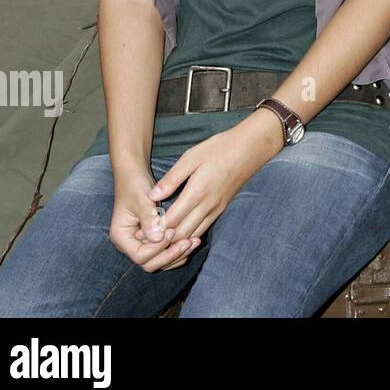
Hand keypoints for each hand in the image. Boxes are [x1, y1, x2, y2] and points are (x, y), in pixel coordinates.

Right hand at [110, 165, 201, 272]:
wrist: (134, 176)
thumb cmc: (136, 185)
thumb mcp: (142, 200)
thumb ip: (149, 219)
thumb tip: (158, 239)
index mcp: (122, 237)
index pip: (140, 255)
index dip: (157, 248)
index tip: (172, 231)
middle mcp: (130, 245)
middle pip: (149, 264)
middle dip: (170, 255)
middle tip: (188, 242)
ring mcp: (141, 244)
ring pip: (159, 261)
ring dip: (177, 255)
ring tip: (195, 242)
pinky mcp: (152, 240)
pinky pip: (165, 253)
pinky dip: (177, 251)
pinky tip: (192, 241)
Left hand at [147, 110, 281, 246]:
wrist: (251, 148)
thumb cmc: (220, 148)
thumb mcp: (192, 157)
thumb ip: (171, 178)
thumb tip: (152, 196)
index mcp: (197, 192)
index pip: (171, 220)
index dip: (154, 229)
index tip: (139, 230)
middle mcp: (207, 205)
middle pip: (181, 234)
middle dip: (162, 240)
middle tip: (144, 239)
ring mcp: (216, 209)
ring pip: (192, 235)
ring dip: (175, 241)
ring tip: (157, 240)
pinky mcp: (221, 209)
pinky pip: (202, 229)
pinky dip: (188, 236)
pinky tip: (178, 234)